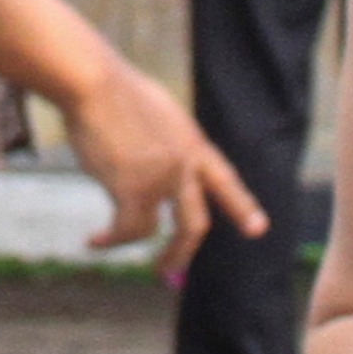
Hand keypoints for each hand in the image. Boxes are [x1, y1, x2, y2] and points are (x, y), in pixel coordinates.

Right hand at [61, 56, 261, 277]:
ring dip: (128, 241)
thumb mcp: (159, 114)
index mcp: (194, 144)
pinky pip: (127, 231)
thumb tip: (152, 165)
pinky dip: (109, 240)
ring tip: (106, 240)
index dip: (241, 207)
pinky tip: (94, 240)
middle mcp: (185, 165)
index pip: (225, 180)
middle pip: (196, 222)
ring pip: (153, 232)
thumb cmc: (115, 91)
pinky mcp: (133, 191)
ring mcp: (161, 180)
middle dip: (183, 251)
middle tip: (168, 269)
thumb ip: (167, 143)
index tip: (258, 228)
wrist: (94, 84)